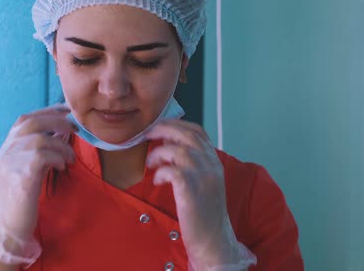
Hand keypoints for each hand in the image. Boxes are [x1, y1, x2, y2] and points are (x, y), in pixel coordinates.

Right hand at [0, 104, 76, 264]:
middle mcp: (6, 150)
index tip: (66, 111)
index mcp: (7, 147)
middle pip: (32, 122)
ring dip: (61, 145)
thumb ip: (36, 150)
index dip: (47, 111)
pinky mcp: (21, 175)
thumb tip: (59, 132)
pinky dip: (58, 157)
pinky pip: (43, 156)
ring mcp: (11, 162)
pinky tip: (62, 166)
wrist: (7, 226)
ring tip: (70, 158)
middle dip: (57, 121)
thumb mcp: (25, 168)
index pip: (26, 119)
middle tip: (75, 129)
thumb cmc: (20, 198)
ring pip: (40, 138)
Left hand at [145, 119, 255, 269]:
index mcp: (214, 161)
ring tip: (151, 163)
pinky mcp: (191, 189)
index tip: (161, 126)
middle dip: (164, 129)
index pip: (198, 131)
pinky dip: (160, 172)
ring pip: (178, 150)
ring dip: (159, 153)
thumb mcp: (203, 181)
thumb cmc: (203, 211)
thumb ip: (191, 162)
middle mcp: (211, 165)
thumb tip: (167, 142)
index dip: (177, 124)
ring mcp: (203, 176)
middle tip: (148, 134)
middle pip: (187, 135)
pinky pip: (171, 170)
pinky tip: (158, 180)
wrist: (212, 239)